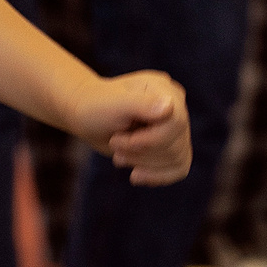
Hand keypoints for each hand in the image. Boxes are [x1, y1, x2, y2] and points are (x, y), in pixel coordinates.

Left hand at [69, 69, 190, 185]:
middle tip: (114, 144)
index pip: (176, 123)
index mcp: (166, 90)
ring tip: (119, 155)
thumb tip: (170, 107)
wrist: (87, 117)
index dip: (149, 140)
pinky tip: (136, 175)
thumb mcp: (114, 104)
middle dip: (140, 153)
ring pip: (177, 159)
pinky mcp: (173, 146)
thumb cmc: (97, 106)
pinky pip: (179, 169)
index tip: (118, 140)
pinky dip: (156, 176)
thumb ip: (141, 104)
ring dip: (143, 163)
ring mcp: (177, 128)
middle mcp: (177, 107)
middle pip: (175, 145)